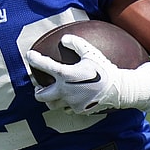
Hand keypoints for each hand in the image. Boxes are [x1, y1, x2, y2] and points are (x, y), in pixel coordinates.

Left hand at [27, 34, 149, 114]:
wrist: (119, 89)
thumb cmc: (105, 69)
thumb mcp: (91, 53)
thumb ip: (77, 44)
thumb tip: (64, 38)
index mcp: (67, 75)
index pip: (45, 65)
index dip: (35, 59)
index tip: (29, 55)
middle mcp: (66, 91)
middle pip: (41, 95)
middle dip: (38, 90)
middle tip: (38, 85)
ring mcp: (71, 103)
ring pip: (52, 105)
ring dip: (50, 99)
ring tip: (53, 93)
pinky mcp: (79, 111)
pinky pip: (67, 109)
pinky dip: (66, 104)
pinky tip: (70, 99)